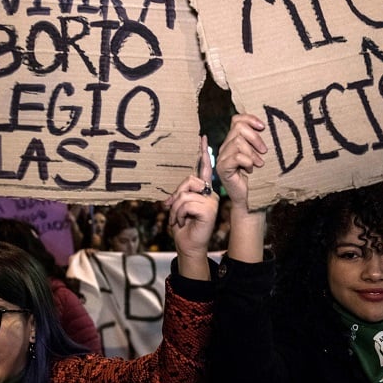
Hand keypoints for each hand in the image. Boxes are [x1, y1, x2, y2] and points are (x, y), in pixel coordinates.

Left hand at [164, 136, 216, 279]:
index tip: (202, 137)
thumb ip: (180, 194)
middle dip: (176, 195)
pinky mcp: (209, 210)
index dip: (203, 153)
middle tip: (171, 208)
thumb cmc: (183, 226)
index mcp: (204, 191)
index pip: (205, 169)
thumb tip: (175, 192)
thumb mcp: (179, 207)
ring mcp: (212, 201)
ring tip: (178, 219)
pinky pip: (187, 204)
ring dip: (175, 209)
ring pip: (186, 194)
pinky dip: (179, 214)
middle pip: (189, 180)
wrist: (188, 245)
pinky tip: (182, 222)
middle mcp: (211, 194)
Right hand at [216, 113, 266, 209]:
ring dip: (252, 153)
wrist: (245, 197)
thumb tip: (262, 127)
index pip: (236, 120)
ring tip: (258, 164)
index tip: (263, 127)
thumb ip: (254, 142)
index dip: (249, 119)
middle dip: (255, 138)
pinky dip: (247, 162)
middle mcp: (224, 147)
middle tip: (264, 151)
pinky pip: (237, 157)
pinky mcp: (222, 168)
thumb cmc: (252, 176)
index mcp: (231, 142)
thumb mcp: (255, 155)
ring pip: (238, 142)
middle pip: (238, 128)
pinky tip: (251, 169)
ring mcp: (221, 157)